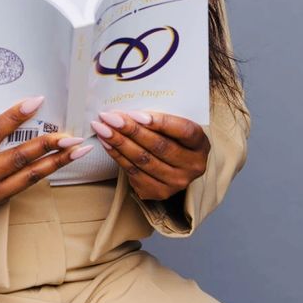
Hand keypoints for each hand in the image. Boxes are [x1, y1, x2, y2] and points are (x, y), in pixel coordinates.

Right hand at [0, 96, 91, 208]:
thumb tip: (14, 107)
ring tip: (78, 150)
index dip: (16, 116)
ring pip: (29, 176)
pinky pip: (24, 184)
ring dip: (57, 162)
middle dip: (49, 145)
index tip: (37, 101)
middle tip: (72, 134)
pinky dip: (44, 171)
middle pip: (20, 158)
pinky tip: (60, 161)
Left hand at [89, 110, 209, 202]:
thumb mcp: (176, 126)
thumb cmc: (173, 138)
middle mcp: (192, 166)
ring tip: (102, 128)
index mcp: (200, 144)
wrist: (177, 165)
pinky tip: (106, 144)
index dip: (159, 122)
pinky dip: (117, 156)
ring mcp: (176, 182)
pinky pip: (133, 172)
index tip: (135, 114)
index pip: (183, 131)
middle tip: (109, 117)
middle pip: (159, 146)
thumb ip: (161, 118)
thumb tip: (129, 109)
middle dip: (130, 130)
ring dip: (119, 143)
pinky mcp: (159, 192)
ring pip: (143, 160)